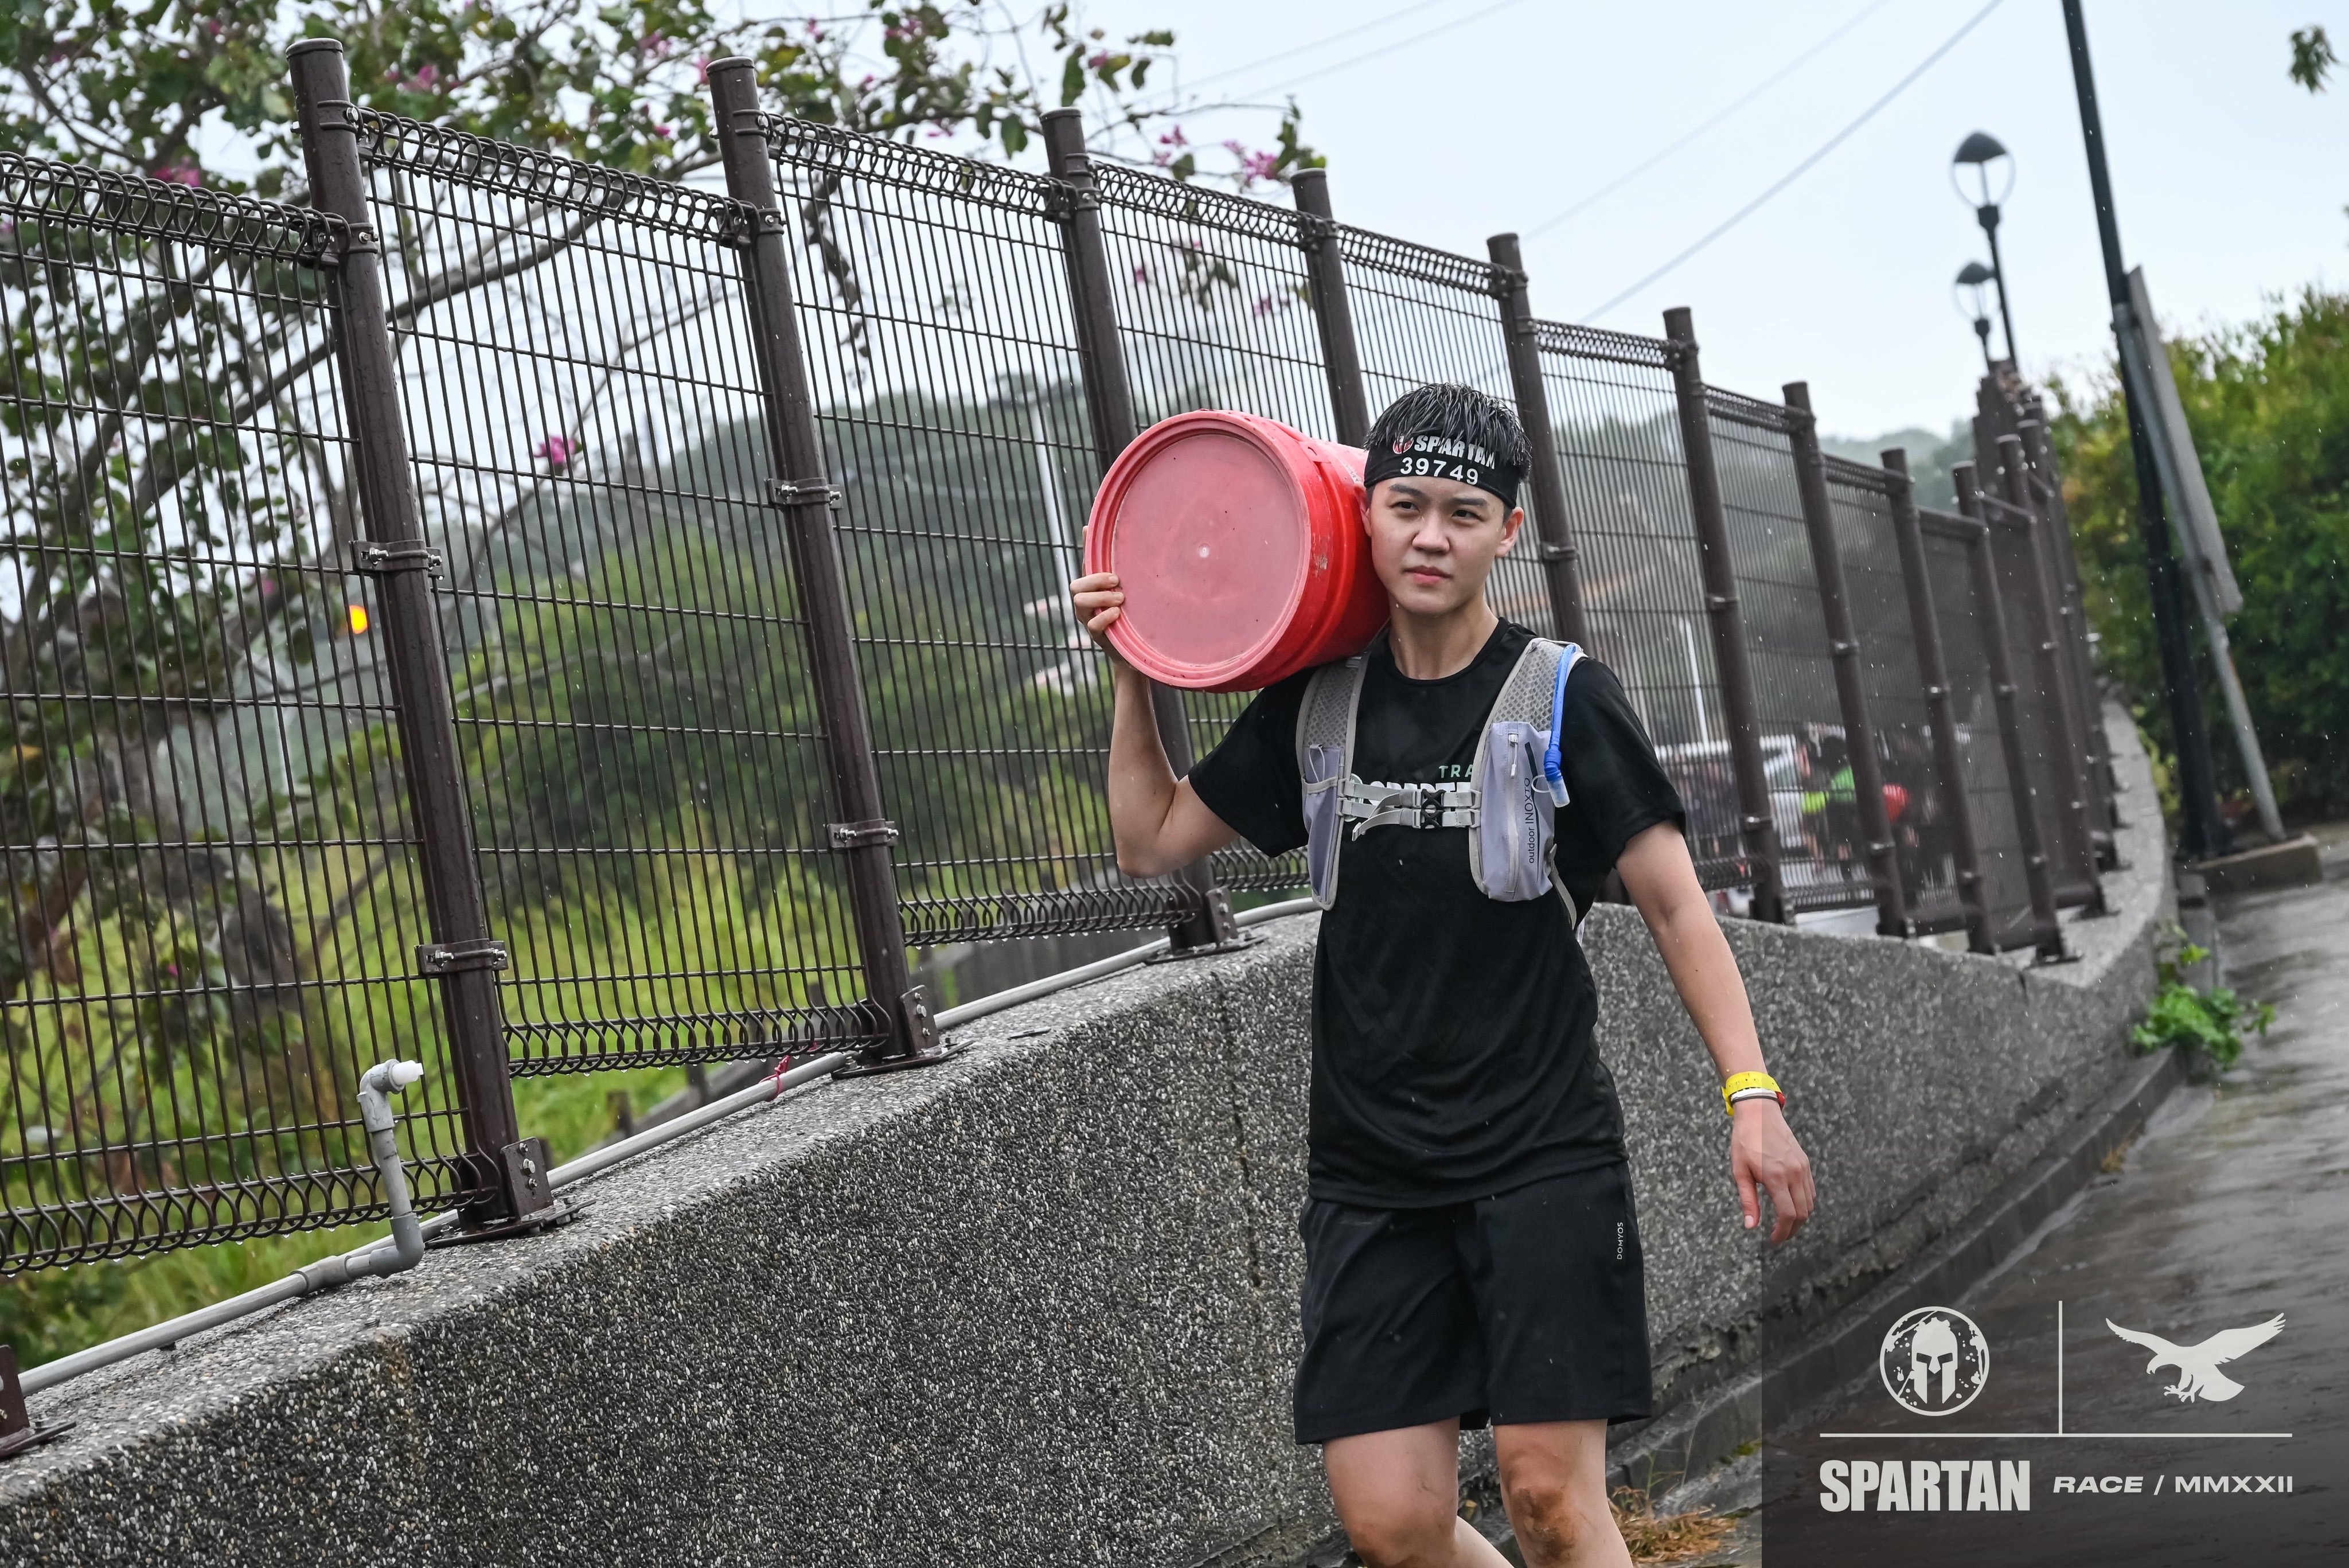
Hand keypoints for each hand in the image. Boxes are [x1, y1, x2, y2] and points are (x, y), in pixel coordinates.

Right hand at [1069, 570, 1128, 661]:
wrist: (1133, 645)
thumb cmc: (1127, 613)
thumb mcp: (1120, 592)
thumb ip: (1112, 572)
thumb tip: (1101, 541)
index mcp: (1089, 593)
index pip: (1080, 577)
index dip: (1094, 575)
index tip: (1115, 578)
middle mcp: (1085, 606)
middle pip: (1075, 588)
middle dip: (1096, 582)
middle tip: (1117, 585)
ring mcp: (1088, 621)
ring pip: (1080, 602)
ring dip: (1101, 597)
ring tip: (1120, 600)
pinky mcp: (1097, 636)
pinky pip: (1093, 624)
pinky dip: (1105, 616)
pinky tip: (1117, 614)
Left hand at [1730, 1097, 1813, 1243]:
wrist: (1759, 1113)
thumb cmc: (1745, 1141)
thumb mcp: (1740, 1171)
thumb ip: (1748, 1200)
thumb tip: (1750, 1226)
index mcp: (1776, 1176)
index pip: (1787, 1215)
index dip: (1782, 1232)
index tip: (1774, 1240)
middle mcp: (1794, 1173)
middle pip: (1802, 1213)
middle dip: (1791, 1229)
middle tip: (1779, 1236)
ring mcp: (1803, 1168)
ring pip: (1809, 1203)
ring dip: (1799, 1218)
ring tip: (1784, 1224)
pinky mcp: (1805, 1163)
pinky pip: (1811, 1191)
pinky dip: (1804, 1203)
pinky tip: (1791, 1206)